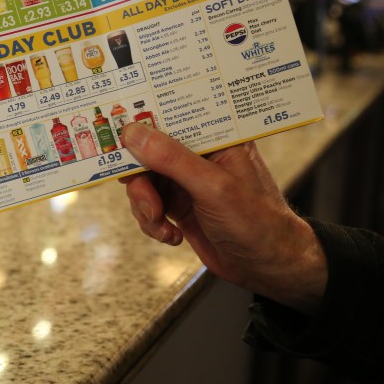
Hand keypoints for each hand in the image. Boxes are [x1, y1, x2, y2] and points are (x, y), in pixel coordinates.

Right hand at [119, 122, 327, 314]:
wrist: (267, 267)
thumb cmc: (257, 221)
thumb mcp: (212, 186)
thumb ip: (172, 159)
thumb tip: (134, 134)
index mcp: (215, 137)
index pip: (172, 117)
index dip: (142, 123)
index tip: (116, 134)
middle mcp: (198, 155)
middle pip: (148, 153)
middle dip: (140, 180)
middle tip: (148, 202)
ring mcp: (186, 181)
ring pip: (143, 183)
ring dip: (145, 207)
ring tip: (161, 224)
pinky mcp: (179, 206)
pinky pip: (148, 207)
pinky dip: (152, 223)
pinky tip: (172, 236)